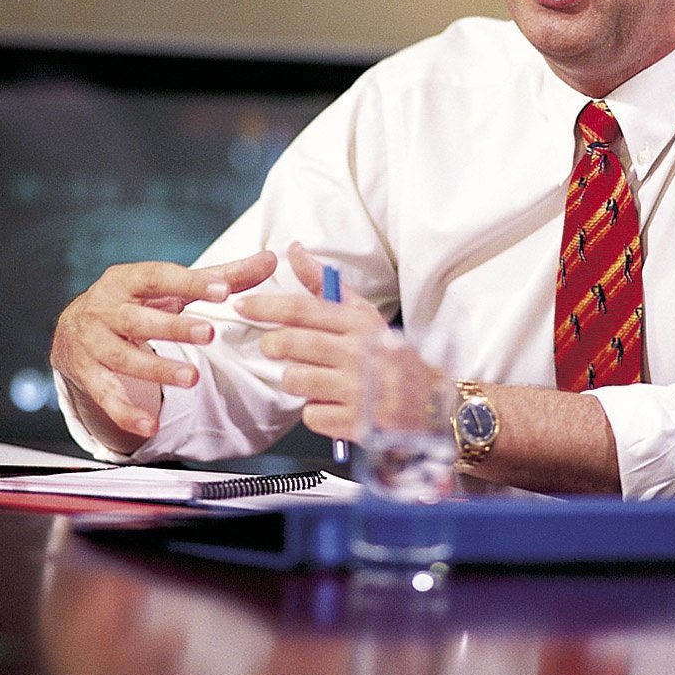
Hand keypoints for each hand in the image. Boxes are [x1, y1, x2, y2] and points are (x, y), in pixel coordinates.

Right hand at [51, 251, 276, 444]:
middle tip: (209, 334)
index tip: (223, 289)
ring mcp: (92, 343)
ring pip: (123, 357)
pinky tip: (152, 426)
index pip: (159, 277)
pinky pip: (105, 396)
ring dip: (156, 370)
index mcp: (127, 280)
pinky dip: (126, 412)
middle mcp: (105, 308)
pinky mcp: (86, 375)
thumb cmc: (135, 302)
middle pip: (138, 319)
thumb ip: (221, 277)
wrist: (72, 330)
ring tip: (192, 379)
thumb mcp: (170, 288)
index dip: (191, 283)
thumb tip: (271, 260)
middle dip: (173, 326)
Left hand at [236, 242, 399, 442]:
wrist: (432, 402)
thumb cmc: (390, 355)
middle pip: (292, 343)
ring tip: (314, 378)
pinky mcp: (356, 423)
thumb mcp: (365, 315)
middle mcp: (359, 354)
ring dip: (296, 379)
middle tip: (273, 346)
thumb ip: (326, 285)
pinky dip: (315, 411)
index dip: (267, 306)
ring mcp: (358, 390)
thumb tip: (294, 251)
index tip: (243, 305)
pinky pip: (311, 414)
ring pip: (295, 380)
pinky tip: (332, 403)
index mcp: (361, 324)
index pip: (304, 309)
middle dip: (272, 344)